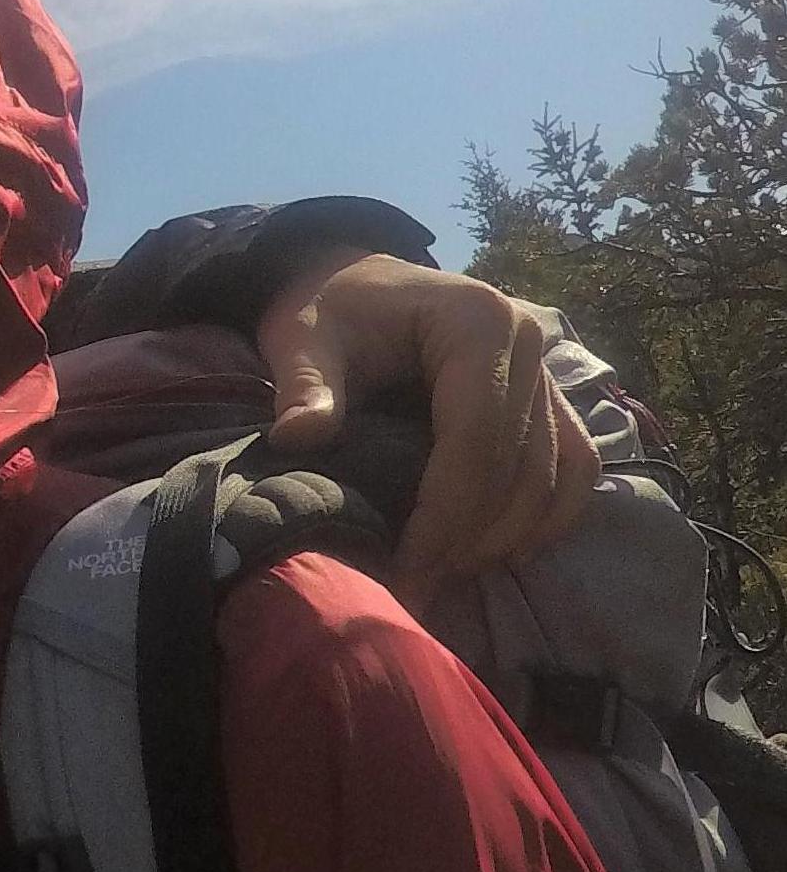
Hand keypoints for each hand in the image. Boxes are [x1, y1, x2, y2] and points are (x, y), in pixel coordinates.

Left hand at [257, 253, 600, 592]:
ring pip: (556, 473)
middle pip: (520, 462)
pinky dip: (547, 515)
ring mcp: (549, 369)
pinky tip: (500, 552)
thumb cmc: (329, 309)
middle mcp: (530, 340)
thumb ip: (305, 387)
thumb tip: (297, 438)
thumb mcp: (302, 338)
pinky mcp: (551, 397)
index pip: (477, 434)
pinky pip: (573, 467)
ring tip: (448, 575)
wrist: (358, 284)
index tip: (409, 566)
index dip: (447, 510)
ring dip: (508, 535)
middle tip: (420, 587)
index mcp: (476, 320)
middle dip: (472, 535)